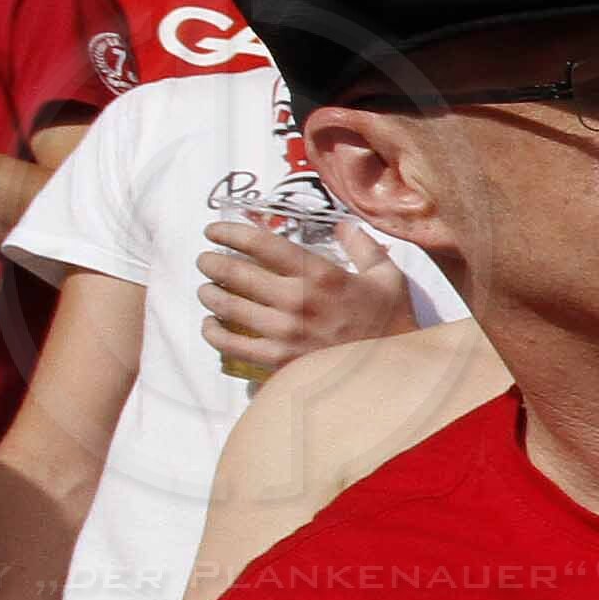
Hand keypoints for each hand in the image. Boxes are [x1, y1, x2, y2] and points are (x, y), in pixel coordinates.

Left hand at [198, 217, 409, 378]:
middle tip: (205, 261)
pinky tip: (211, 325)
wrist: (393, 373)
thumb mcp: (388, 278)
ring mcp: (284, 332)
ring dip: (209, 294)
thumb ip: (364, 247)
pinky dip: (213, 332)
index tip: (214, 230)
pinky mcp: (278, 360)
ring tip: (207, 290)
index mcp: (321, 275)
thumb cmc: (391, 323)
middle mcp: (297, 300)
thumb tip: (342, 226)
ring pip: (226, 306)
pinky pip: (231, 344)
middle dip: (211, 263)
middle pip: (235, 273)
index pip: (261, 244)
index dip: (230, 232)